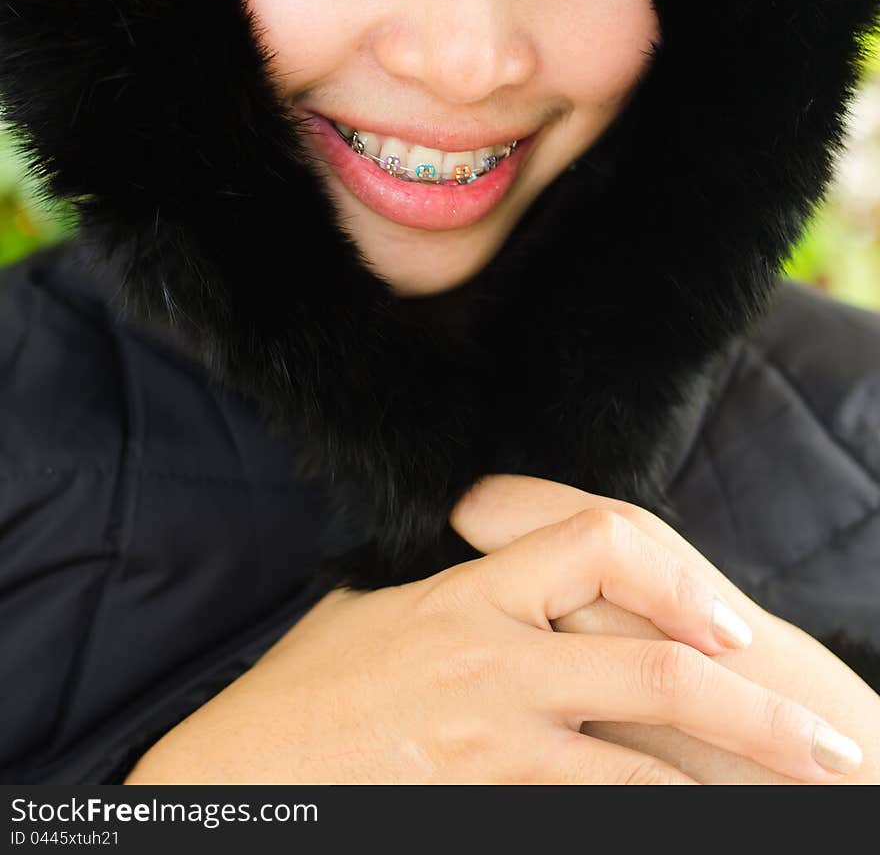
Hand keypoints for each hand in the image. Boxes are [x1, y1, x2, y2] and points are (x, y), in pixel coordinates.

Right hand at [126, 501, 857, 784]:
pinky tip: (689, 834)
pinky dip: (649, 827)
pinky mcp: (482, 805)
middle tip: (832, 753)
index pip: (602, 540)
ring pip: (645, 769)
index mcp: (474, 592)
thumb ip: (448, 590)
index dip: (680, 576)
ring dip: (729, 795)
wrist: (234, 778)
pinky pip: (592, 820)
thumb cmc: (299, 694)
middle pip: (661, 669)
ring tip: (796, 810)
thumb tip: (500, 576)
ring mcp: (493, 742)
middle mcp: (496, 660)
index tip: (726, 624)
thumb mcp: (371, 610)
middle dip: (760, 717)